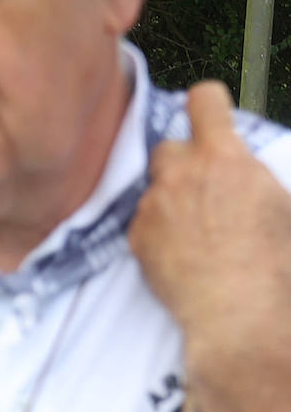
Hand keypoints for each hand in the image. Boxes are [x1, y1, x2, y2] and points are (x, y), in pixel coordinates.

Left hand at [129, 81, 290, 364]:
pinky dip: (157, 230)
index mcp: (224, 158)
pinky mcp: (136, 235)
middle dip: (184, 162)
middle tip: (203, 188)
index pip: (203, 100)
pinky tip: (180, 254)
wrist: (240, 311)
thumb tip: (247, 171)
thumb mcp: (284, 205)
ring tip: (195, 230)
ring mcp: (154, 204)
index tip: (208, 112)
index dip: (206, 104)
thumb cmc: (275, 261)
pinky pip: (143, 221)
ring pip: (156, 187)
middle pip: (169, 146)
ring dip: (170, 199)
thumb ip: (255, 175)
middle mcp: (181, 174)